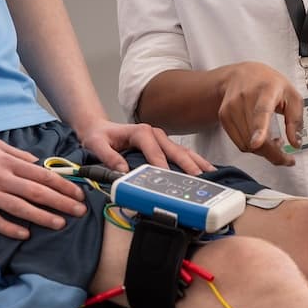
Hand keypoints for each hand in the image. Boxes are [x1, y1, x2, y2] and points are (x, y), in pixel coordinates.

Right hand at [0, 133, 87, 240]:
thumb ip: (17, 155)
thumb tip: (37, 164)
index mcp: (7, 162)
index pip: (42, 176)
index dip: (63, 186)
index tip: (78, 194)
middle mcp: (0, 177)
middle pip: (37, 192)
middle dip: (61, 202)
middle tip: (79, 211)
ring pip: (20, 207)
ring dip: (42, 217)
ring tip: (60, 224)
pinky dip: (10, 227)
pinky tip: (25, 234)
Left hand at [76, 119, 212, 175]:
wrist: (99, 129)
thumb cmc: (100, 137)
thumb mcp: (97, 145)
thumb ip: (108, 157)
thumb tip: (121, 170)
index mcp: (141, 131)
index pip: (155, 150)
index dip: (162, 164)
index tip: (169, 176)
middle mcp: (155, 134)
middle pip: (175, 150)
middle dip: (188, 164)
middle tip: (199, 178)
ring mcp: (162, 139)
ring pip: (183, 151)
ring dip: (197, 163)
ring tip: (211, 174)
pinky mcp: (165, 145)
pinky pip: (183, 153)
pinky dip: (195, 162)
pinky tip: (206, 170)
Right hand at [215, 62, 302, 166]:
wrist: (241, 75)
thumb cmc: (269, 84)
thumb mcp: (292, 95)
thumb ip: (296, 120)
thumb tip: (295, 143)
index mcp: (266, 90)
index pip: (261, 111)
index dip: (259, 129)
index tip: (257, 142)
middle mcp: (245, 98)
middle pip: (255, 137)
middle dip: (273, 153)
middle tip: (286, 158)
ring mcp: (231, 108)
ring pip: (247, 144)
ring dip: (263, 150)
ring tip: (273, 139)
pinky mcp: (224, 117)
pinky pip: (240, 144)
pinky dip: (252, 147)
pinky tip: (260, 137)